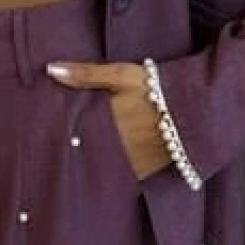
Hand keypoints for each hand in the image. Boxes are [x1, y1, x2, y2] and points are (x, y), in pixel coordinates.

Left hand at [46, 60, 171, 178]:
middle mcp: (111, 146)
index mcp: (101, 122)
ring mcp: (127, 163)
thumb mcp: (121, 75)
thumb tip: (51, 69)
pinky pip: (118, 175)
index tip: (46, 129)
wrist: (198, 113)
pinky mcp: (143, 173)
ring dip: (91, 160)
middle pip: (82, 149)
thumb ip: (85, 74)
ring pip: (99, 164)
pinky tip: (106, 164)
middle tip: (58, 145)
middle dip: (73, 147)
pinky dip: (111, 170)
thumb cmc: (159, 89)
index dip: (56, 130)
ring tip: (83, 154)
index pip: (69, 130)